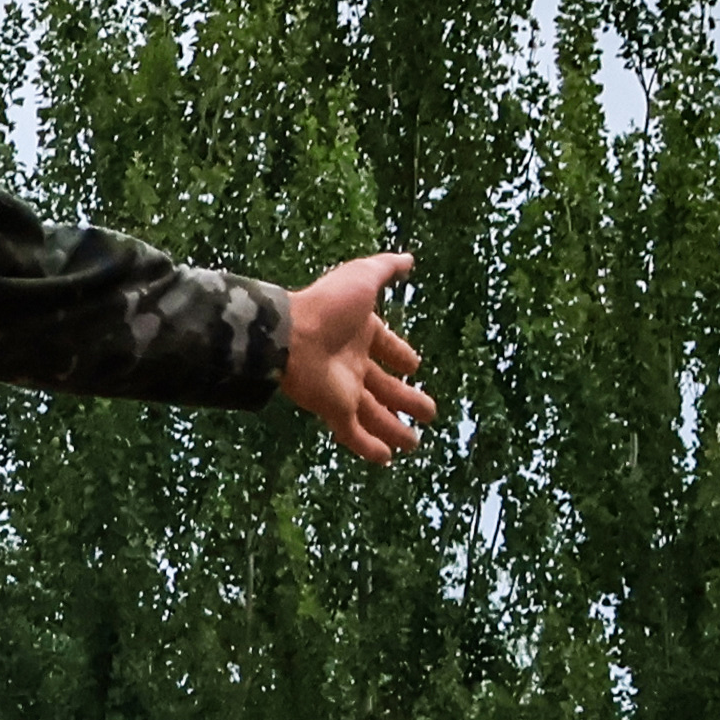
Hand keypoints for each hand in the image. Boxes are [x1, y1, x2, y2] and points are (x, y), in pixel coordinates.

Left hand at [281, 252, 436, 463]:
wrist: (290, 334)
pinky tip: (386, 460)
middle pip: (386, 387)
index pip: (386, 347)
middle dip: (407, 399)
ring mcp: (344, 389)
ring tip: (414, 444)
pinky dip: (369, 447)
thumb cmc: (327, 305)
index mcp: (360, 333)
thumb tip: (409, 259)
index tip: (415, 366)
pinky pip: (354, 432)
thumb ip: (385, 268)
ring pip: (375, 414)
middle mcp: (353, 363)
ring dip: (394, 429)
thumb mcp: (361, 277)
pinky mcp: (334, 409)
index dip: (401, 356)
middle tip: (430, 412)